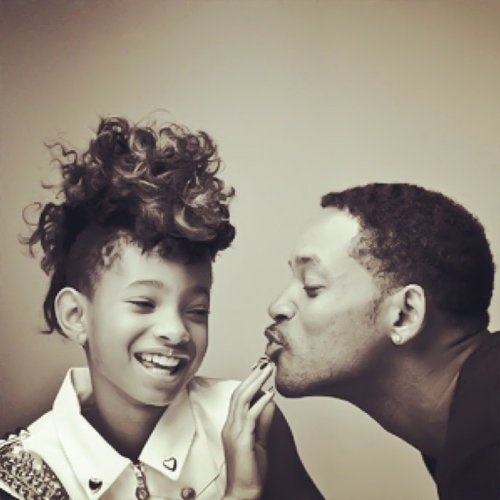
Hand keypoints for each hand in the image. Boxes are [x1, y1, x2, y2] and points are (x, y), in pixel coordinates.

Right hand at [222, 358, 274, 499]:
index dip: (248, 382)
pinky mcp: (242, 441)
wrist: (243, 494)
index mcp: (232, 426)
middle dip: (252, 377)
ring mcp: (234, 433)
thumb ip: (263, 421)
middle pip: (238, 394)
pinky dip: (259, 403)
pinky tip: (269, 394)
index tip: (260, 370)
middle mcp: (230, 426)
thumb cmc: (250, 472)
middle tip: (266, 364)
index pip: (238, 397)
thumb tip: (269, 401)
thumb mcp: (259, 441)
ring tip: (268, 371)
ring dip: (256, 383)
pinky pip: (250, 417)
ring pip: (242, 400)